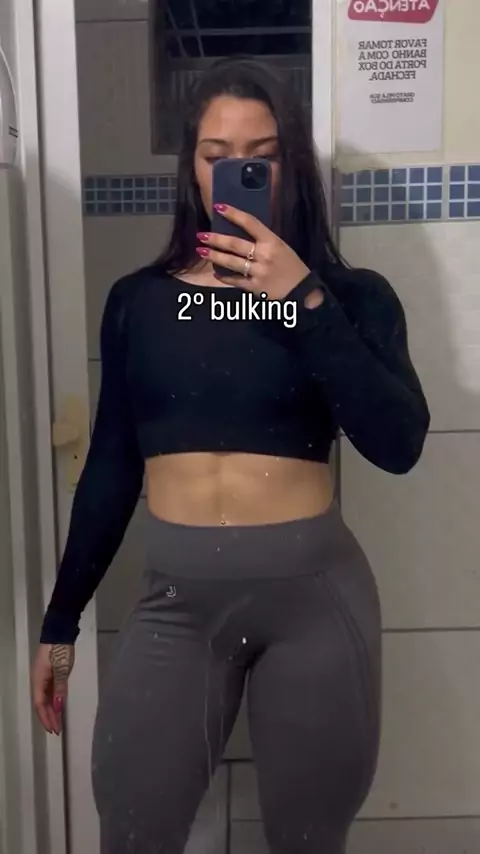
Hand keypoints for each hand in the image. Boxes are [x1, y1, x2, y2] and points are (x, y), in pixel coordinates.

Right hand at [31, 642, 74, 734]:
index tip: (54, 729)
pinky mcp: (49, 674)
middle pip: (41, 704)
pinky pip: (49, 692)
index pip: (40, 705)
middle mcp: (38, 681)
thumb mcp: (61, 669)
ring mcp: (43, 677)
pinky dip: (54, 701)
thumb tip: (58, 706)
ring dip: (51, 711)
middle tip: (56, 730)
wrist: (58, 633)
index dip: (46, 718)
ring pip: (45, 699)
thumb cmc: (59, 650)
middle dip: (48, 718)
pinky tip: (58, 707)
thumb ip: (60, 688)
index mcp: (37, 681)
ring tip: (57, 723)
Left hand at [196, 204, 310, 300]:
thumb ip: (263, 240)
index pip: (250, 223)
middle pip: (235, 244)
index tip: (218, 207)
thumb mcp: (282, 247)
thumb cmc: (292, 266)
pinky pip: (235, 281)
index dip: (233, 214)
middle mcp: (264, 255)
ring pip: (231, 262)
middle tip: (201, 235)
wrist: (302, 292)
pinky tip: (216, 272)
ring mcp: (258, 272)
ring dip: (214, 256)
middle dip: (216, 239)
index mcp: (272, 242)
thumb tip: (241, 232)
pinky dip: (224, 277)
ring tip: (201, 251)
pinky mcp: (254, 288)